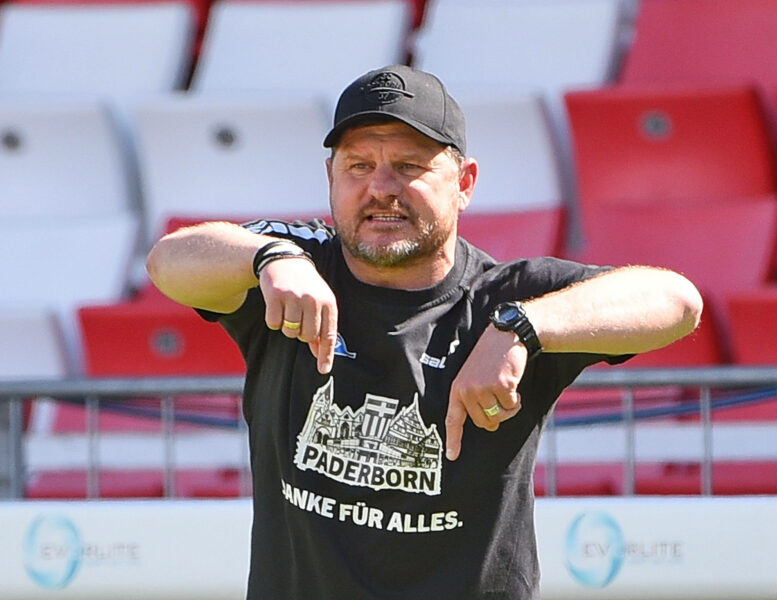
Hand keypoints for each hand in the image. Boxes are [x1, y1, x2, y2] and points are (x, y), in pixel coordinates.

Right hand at [258, 257, 338, 373]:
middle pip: (306, 336)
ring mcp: (294, 297)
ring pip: (289, 332)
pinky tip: (277, 305)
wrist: (286, 260)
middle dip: (300, 333)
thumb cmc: (306, 286)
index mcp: (328, 302)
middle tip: (298, 317)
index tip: (323, 370)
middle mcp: (313, 300)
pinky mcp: (275, 295)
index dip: (326, 354)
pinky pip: (273, 323)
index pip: (329, 334)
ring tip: (288, 309)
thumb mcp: (319, 302)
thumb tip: (319, 354)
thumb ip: (321, 327)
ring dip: (287, 326)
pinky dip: (273, 319)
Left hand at [445, 326, 527, 460]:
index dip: (453, 440)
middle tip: (500, 399)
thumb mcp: (474, 376)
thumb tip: (488, 425)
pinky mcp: (501, 387)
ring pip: (499, 416)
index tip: (452, 456)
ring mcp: (483, 389)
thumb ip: (474, 399)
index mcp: (457, 389)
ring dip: (508, 407)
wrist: (505, 336)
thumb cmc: (490, 357)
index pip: (453, 419)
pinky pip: (512, 407)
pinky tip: (513, 382)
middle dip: (495, 416)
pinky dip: (517, 399)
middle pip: (483, 422)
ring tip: (507, 388)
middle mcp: (467, 390)